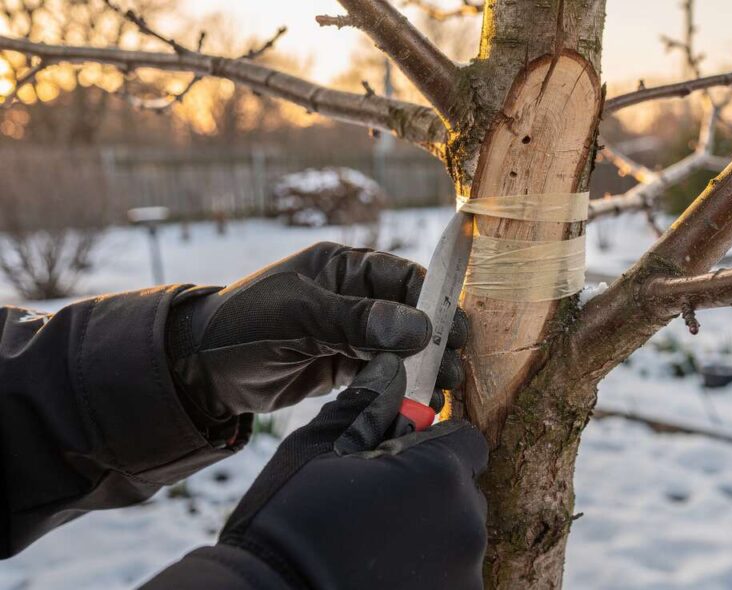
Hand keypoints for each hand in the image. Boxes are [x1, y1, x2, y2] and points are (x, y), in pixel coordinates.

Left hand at [166, 242, 467, 417]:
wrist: (198, 374)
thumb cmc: (242, 328)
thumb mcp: (298, 316)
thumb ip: (356, 320)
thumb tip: (418, 327)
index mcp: (342, 269)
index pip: (401, 277)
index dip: (432, 300)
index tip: (454, 329)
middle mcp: (351, 298)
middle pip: (408, 314)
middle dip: (434, 339)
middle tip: (456, 365)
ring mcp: (348, 333)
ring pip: (399, 348)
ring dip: (421, 367)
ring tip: (443, 388)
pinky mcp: (341, 367)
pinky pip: (380, 373)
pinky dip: (399, 386)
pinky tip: (416, 401)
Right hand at [215, 354, 487, 588]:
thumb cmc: (289, 521)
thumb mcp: (319, 449)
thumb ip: (367, 405)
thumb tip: (390, 368)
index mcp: (441, 473)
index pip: (466, 442)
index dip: (432, 444)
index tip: (397, 458)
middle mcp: (466, 525)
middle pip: (463, 491)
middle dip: (430, 490)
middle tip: (377, 504)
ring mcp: (463, 574)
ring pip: (455, 536)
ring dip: (427, 534)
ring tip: (373, 543)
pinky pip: (449, 576)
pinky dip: (424, 572)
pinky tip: (378, 572)